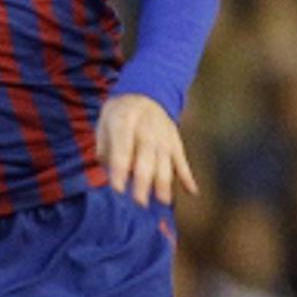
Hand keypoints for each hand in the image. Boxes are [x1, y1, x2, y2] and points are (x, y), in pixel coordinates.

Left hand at [96, 93, 197, 207]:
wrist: (146, 93)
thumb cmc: (119, 114)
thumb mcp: (103, 124)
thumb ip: (104, 148)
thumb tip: (107, 171)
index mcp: (125, 124)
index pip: (122, 152)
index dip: (120, 172)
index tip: (117, 190)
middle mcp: (147, 131)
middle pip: (146, 161)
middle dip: (143, 184)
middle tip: (139, 204)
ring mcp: (164, 137)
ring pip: (166, 164)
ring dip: (165, 185)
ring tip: (162, 203)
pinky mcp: (176, 142)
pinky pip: (182, 161)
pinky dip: (188, 177)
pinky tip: (192, 192)